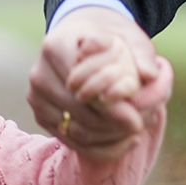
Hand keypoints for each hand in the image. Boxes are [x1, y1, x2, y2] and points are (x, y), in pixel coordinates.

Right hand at [28, 6, 167, 158]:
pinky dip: (100, 147)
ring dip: (108, 138)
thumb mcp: (129, 37)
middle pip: (79, 112)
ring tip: (134, 134)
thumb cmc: (109, 38)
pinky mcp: (41, 116)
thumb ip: (141, 53)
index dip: (112, 106)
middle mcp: (39, 73)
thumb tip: (149, 74)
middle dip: (113, 125)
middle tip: (140, 128)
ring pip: (76, 131)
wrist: (81, 40)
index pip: (84, 86)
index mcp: (56, 46)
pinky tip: (125, 142)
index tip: (137, 119)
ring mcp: (36, 97)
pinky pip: (71, 141)